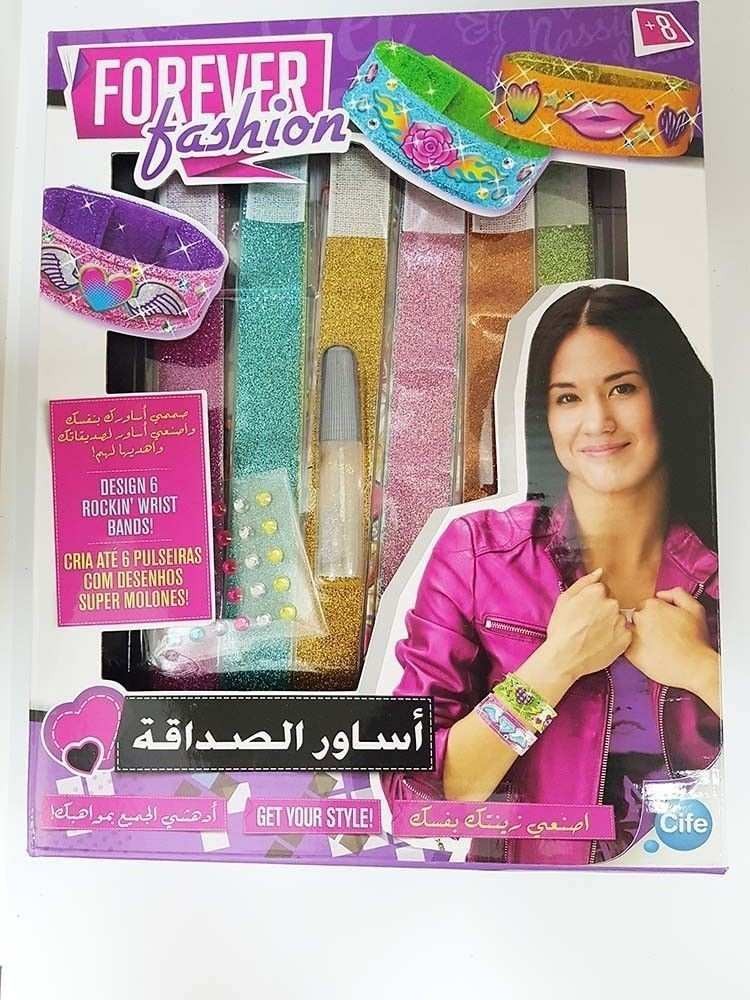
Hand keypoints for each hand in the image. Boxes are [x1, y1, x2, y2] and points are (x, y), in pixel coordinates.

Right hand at [544, 568, 630, 682]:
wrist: (565, 658)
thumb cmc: (561, 629)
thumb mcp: (564, 600)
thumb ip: (584, 582)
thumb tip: (600, 572)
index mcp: (597, 592)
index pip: (603, 590)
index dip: (593, 601)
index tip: (586, 612)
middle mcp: (612, 604)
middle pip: (613, 603)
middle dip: (604, 612)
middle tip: (590, 625)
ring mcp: (621, 621)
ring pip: (619, 618)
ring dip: (611, 624)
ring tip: (596, 635)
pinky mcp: (626, 638)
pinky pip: (625, 633)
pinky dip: (616, 637)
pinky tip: (603, 642)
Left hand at [628, 588, 718, 699]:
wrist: (695, 667)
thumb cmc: (695, 641)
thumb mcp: (694, 608)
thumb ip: (677, 594)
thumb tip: (660, 594)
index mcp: (652, 605)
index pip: (646, 606)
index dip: (656, 616)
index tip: (664, 625)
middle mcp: (640, 618)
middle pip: (636, 617)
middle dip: (646, 625)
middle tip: (661, 637)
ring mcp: (633, 635)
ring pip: (630, 632)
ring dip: (639, 637)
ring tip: (655, 647)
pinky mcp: (630, 653)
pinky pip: (627, 647)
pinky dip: (635, 650)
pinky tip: (650, 654)